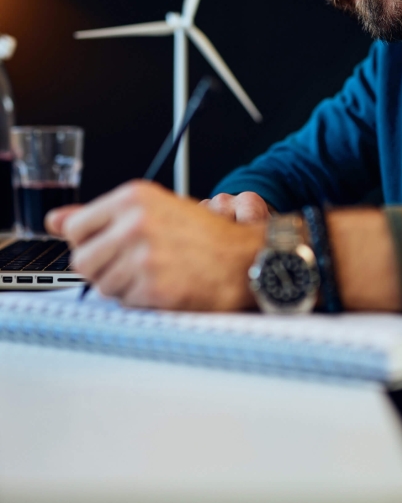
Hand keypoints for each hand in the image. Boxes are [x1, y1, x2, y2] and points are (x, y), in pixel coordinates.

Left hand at [45, 180, 264, 310]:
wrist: (246, 258)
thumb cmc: (206, 235)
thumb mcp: (153, 208)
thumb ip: (101, 215)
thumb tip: (55, 220)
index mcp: (134, 198)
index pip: (76, 227)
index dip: (91, 242)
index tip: (108, 246)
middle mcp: (136, 223)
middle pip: (83, 260)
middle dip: (103, 268)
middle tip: (133, 265)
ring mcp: (144, 255)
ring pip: (102, 286)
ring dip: (123, 287)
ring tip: (154, 274)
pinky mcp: (154, 287)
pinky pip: (125, 304)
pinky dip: (141, 302)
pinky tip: (164, 286)